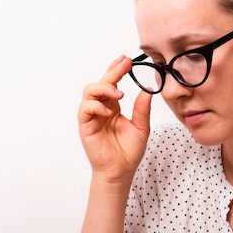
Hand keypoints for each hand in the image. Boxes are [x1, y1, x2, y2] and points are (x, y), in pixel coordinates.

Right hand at [78, 55, 152, 182]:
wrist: (120, 172)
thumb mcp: (141, 127)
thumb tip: (148, 90)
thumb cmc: (128, 152)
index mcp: (113, 106)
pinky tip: (110, 111)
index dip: (117, 70)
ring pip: (89, 91)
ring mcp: (92, 116)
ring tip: (119, 93)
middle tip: (125, 63)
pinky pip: (85, 109)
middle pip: (101, 82)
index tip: (128, 60)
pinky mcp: (85, 125)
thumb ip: (142, 109)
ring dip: (104, 87)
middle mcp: (101, 108)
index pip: (112, 83)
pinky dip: (96, 106)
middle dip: (112, 71)